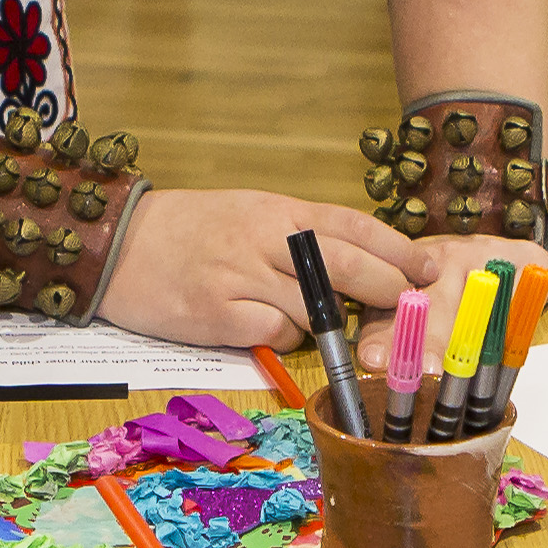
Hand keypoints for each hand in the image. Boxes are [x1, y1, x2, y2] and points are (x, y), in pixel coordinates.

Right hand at [105, 189, 444, 351]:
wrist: (119, 244)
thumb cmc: (190, 230)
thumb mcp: (250, 214)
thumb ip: (299, 235)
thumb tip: (358, 264)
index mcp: (277, 210)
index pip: (353, 225)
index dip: (397, 248)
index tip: (428, 268)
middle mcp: (264, 239)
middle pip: (346, 265)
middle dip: (389, 287)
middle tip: (413, 303)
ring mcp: (240, 276)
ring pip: (314, 308)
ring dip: (329, 321)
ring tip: (325, 321)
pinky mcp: (217, 313)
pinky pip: (274, 333)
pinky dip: (282, 336)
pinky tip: (266, 327)